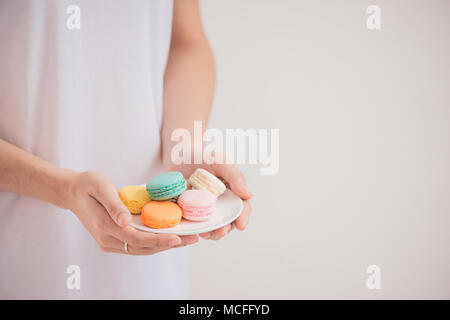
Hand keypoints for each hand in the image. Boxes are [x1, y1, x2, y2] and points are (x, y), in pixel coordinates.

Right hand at [66, 171, 197, 254]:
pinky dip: (154, 243)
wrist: (72, 192)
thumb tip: (125, 221)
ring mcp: (109, 242)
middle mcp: (107, 239)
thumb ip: (113, 204)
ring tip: (186, 239)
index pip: (137, 238)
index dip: (159, 240)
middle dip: (169, 244)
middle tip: (192, 238)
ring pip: (142, 249)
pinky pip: (137, 245)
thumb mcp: (100, 187)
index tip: (178, 238)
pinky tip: (169, 237)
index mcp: (105, 226)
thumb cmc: (88, 185)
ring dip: (164, 246)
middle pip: (143, 247)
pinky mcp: (113, 241)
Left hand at [170, 160, 252, 240]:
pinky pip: (193, 224)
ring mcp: (205, 209)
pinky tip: (191, 229)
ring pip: (212, 226)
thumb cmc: (203, 156)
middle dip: (225, 229)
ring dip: (211, 233)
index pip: (242, 207)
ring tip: (206, 233)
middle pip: (228, 221)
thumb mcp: (221, 161)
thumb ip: (235, 176)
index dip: (243, 217)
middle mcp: (221, 203)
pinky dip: (193, 229)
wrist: (180, 155)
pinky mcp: (190, 212)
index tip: (241, 225)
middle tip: (221, 232)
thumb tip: (248, 195)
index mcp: (232, 192)